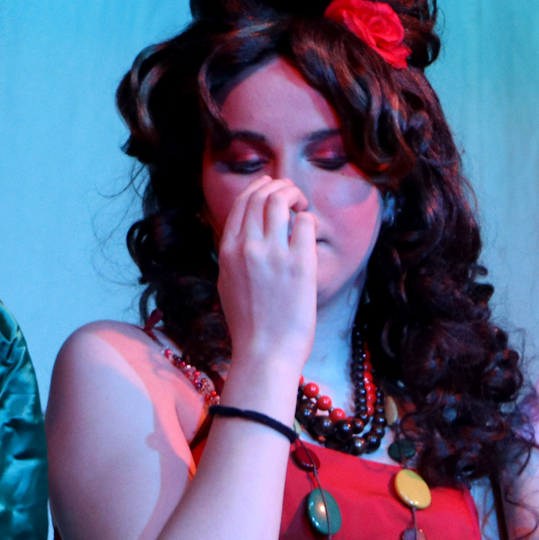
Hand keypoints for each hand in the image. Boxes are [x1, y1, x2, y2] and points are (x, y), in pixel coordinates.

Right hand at [214, 176, 318, 391]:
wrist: (265, 353)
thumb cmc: (250, 326)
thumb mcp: (227, 284)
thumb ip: (234, 256)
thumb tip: (244, 235)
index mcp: (227, 251)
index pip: (241, 203)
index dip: (259, 188)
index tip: (272, 189)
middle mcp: (246, 247)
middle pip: (261, 194)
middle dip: (280, 186)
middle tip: (294, 196)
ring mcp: (273, 254)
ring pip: (280, 200)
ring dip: (295, 196)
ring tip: (303, 207)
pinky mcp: (299, 264)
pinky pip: (306, 223)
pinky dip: (310, 219)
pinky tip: (311, 232)